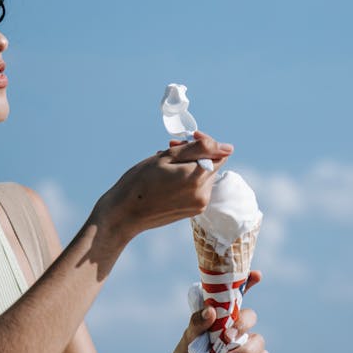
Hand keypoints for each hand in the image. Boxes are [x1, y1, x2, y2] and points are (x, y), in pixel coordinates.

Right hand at [97, 131, 233, 240]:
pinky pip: (195, 188)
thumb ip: (199, 149)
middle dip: (193, 154)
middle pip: (209, 164)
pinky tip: (166, 179)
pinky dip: (185, 179)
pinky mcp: (192, 212)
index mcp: (198, 179)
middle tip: (169, 149)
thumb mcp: (167, 157)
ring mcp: (198, 205)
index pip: (217, 153)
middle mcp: (203, 195)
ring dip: (187, 166)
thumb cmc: (141, 181)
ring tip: (164, 165)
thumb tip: (227, 147)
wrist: (125, 212)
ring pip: (201, 176)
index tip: (185, 139)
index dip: (202, 143)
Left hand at [164, 270, 269, 352]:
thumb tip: (212, 310)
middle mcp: (233, 329)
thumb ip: (197, 323)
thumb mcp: (187, 338)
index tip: (257, 274)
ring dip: (247, 348)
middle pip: (251, 317)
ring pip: (259, 340)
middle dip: (243, 325)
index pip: (236, 296)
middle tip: (227, 337)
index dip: (248, 283)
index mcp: (219, 317)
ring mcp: (241, 347)